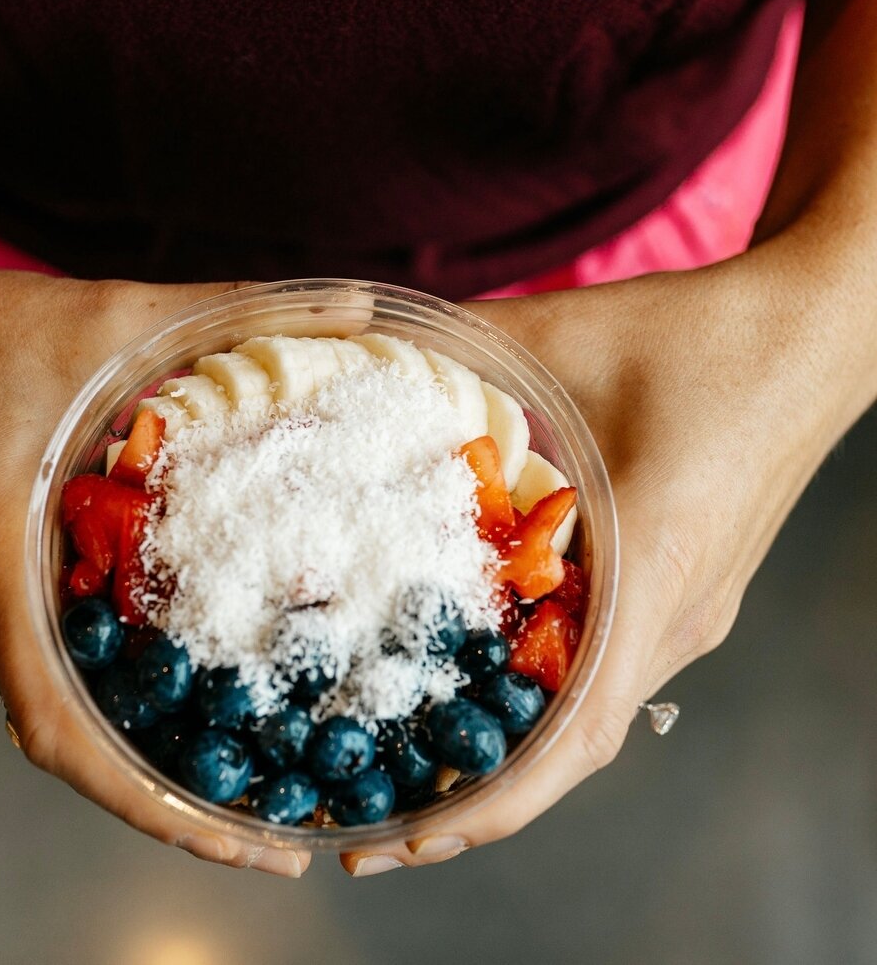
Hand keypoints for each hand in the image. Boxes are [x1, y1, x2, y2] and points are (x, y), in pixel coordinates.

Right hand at [0, 253, 309, 876]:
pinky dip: (133, 704)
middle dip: (178, 802)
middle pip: (83, 752)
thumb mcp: (119, 315)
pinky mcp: (8, 589)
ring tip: (258, 780)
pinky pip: (71, 670)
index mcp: (4, 573)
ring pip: (77, 719)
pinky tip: (201, 696)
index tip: (243, 842)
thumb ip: (242, 307)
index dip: (153, 805)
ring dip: (157, 762)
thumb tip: (365, 304)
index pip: (65, 734)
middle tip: (285, 822)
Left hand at [340, 244, 863, 874]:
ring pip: (594, 709)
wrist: (817, 330)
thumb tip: (354, 329)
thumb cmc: (706, 337)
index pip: (576, 736)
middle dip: (480, 796)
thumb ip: (453, 342)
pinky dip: (546, 693)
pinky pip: (612, 663)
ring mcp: (691, 610)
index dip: (492, 806)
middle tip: (378, 815)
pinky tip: (485, 674)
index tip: (406, 842)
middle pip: (577, 745)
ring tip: (421, 757)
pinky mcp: (690, 588)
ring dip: (514, 746)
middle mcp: (676, 617)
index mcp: (649, 574)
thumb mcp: (562, 333)